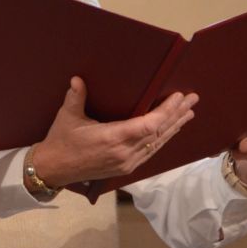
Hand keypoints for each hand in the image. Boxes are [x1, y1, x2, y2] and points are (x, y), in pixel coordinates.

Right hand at [33, 77, 196, 187]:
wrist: (54, 169)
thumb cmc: (61, 141)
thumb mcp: (66, 117)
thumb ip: (76, 97)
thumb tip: (78, 78)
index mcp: (112, 139)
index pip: (148, 126)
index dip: (166, 112)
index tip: (178, 97)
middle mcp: (124, 153)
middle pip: (158, 133)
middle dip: (176, 115)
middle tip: (192, 99)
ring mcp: (127, 162)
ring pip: (157, 144)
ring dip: (174, 127)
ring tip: (188, 113)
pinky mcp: (126, 168)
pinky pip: (151, 152)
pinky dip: (163, 139)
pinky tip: (171, 131)